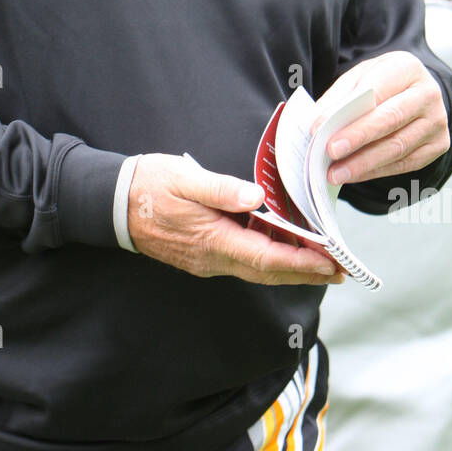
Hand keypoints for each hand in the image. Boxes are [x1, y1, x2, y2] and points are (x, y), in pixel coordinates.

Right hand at [127, 153, 344, 285]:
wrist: (111, 203)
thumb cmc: (148, 186)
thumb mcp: (185, 177)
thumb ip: (221, 189)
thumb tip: (255, 197)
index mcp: (213, 240)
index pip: (267, 258)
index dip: (302, 263)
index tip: (331, 263)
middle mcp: (213, 258)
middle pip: (268, 273)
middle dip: (306, 272)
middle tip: (340, 271)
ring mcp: (207, 260)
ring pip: (257, 270)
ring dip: (290, 268)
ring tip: (321, 263)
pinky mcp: (203, 254)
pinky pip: (244, 262)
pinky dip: (270, 260)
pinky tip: (283, 249)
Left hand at [312, 51, 449, 186]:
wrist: (416, 92)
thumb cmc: (384, 83)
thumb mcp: (361, 76)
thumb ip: (340, 96)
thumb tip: (318, 123)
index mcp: (408, 68)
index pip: (375, 91)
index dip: (347, 110)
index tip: (319, 127)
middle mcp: (428, 95)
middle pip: (390, 119)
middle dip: (357, 137)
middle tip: (330, 152)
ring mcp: (436, 122)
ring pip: (397, 147)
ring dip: (362, 163)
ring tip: (335, 173)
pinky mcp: (438, 146)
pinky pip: (403, 164)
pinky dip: (375, 171)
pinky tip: (354, 175)